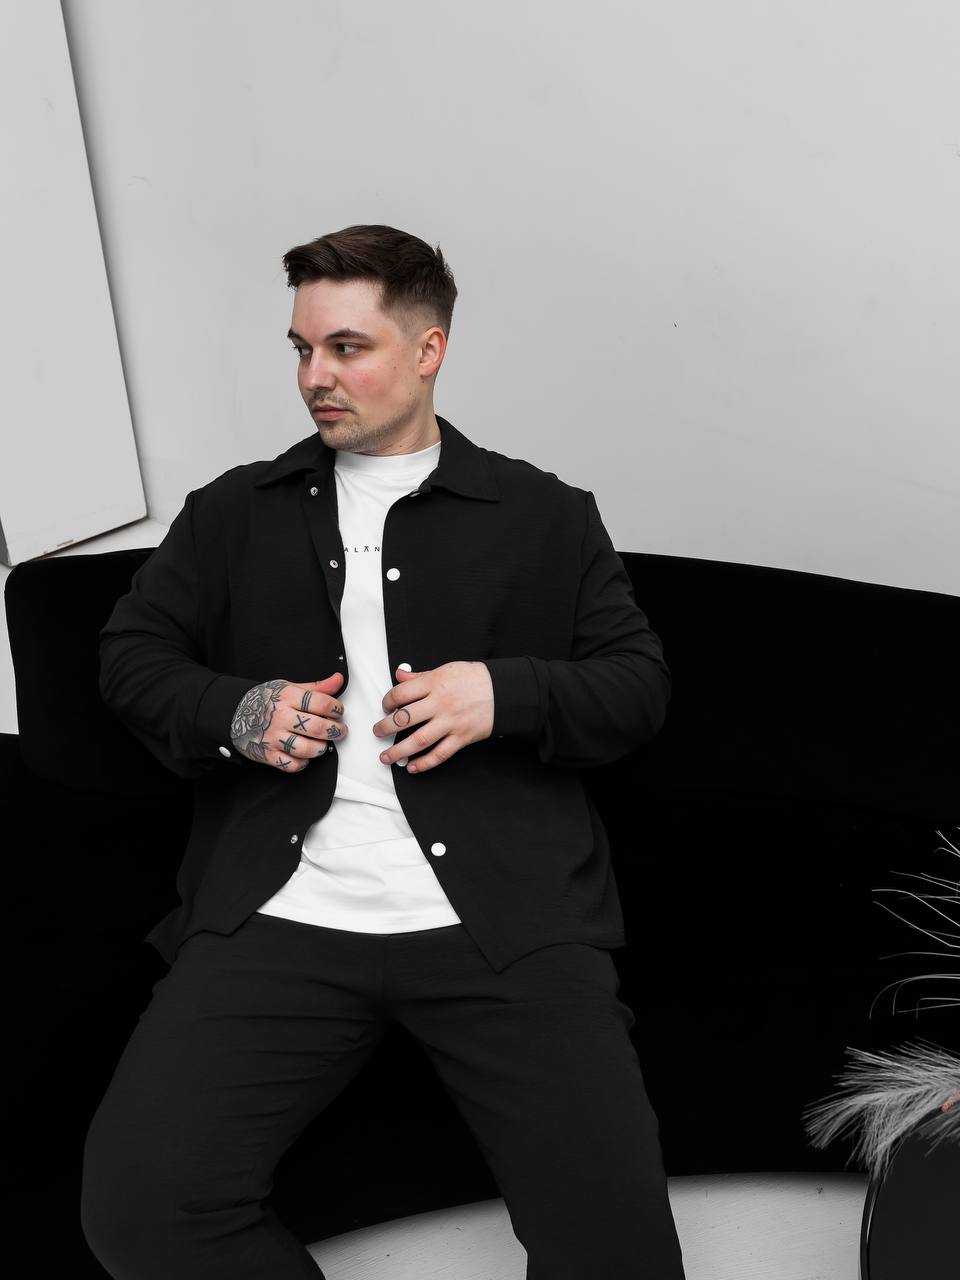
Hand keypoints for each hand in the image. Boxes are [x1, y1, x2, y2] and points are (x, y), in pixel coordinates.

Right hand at [230, 672, 346, 770]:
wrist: (235, 713)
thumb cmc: (265, 700)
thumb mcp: (288, 687)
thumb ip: (316, 687)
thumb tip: (337, 680)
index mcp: (288, 697)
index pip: (321, 703)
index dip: (336, 708)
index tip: (338, 712)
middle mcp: (281, 717)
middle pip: (317, 727)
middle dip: (335, 730)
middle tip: (339, 730)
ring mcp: (274, 737)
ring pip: (306, 748)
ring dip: (320, 748)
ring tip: (322, 743)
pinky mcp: (268, 754)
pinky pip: (291, 764)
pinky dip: (302, 763)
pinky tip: (304, 756)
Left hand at [373, 661, 493, 773]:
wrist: (504, 691)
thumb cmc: (474, 679)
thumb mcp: (446, 669)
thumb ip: (420, 676)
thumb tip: (399, 675)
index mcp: (435, 683)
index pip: (401, 694)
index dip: (388, 701)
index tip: (385, 707)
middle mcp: (441, 703)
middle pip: (405, 719)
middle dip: (386, 728)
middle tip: (377, 732)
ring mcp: (451, 722)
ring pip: (419, 740)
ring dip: (399, 751)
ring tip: (385, 757)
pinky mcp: (462, 737)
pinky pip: (440, 754)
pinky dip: (425, 763)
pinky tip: (413, 767)